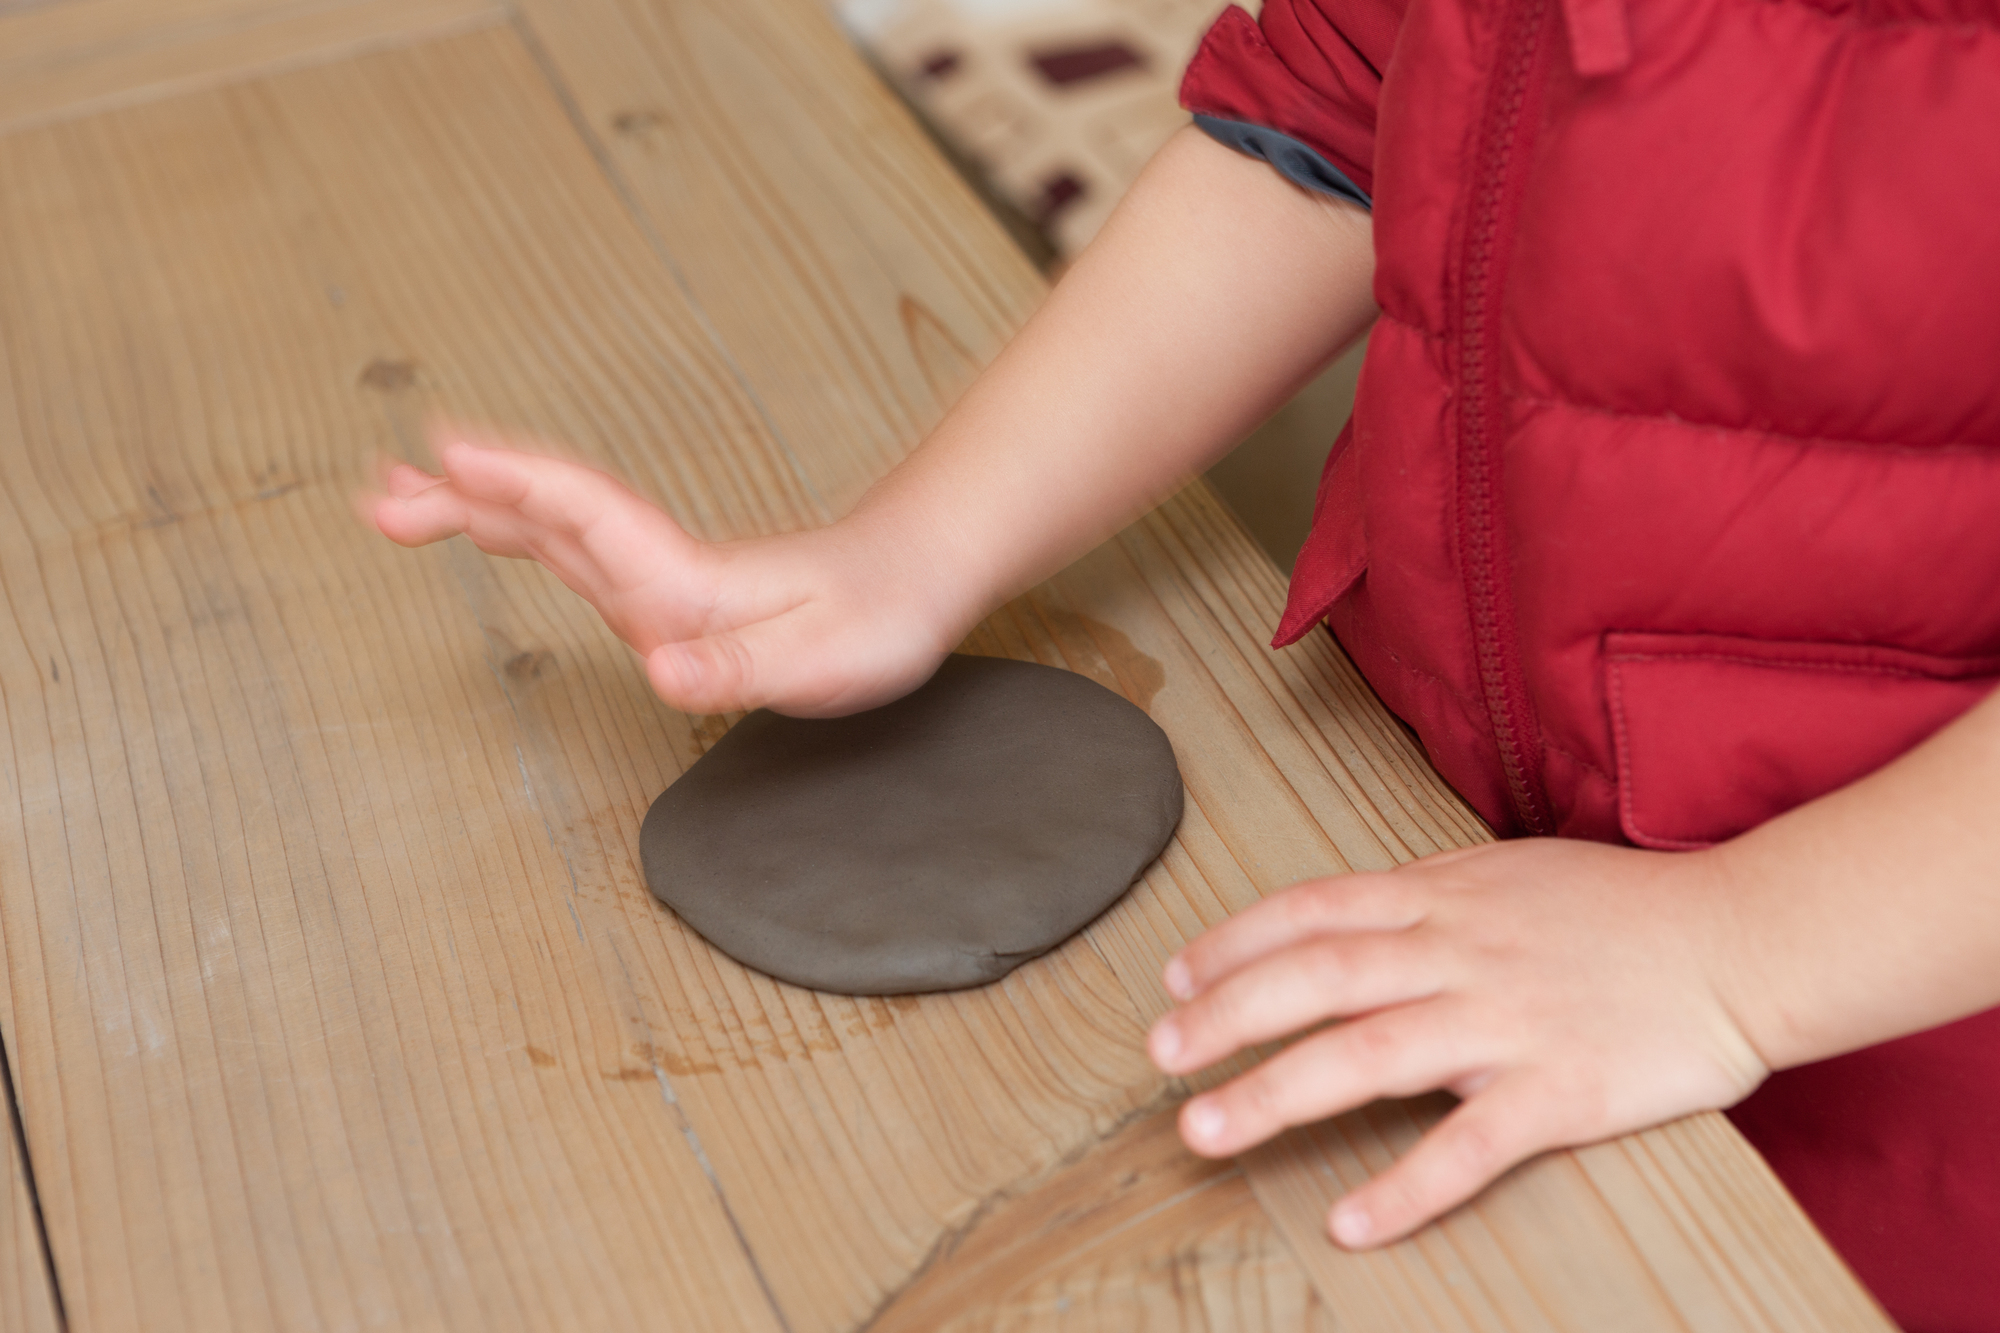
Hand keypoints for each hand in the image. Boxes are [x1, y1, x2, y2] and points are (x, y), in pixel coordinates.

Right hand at [360, 424, 967, 715]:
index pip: (587, 517)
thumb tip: (663, 671)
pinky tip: (502, 531)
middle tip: (381, 490)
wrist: (916, 582)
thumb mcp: (823, 658)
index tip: (447, 456)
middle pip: (548, 515)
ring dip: (479, 508)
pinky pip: (579, 549)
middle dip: (463, 496)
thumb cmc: (879, 617)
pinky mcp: (670, 590)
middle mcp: (662, 569)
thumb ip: (740, 666)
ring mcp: (660, 576)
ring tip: (402, 500)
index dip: (517, 486)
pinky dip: (524, 529)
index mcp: (686, 580)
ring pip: (554, 528)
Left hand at [1146, 840, 1769, 1248]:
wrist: (1741, 940)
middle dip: (1225, 1014)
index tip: (1172, 977)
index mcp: (1443, 898)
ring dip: (1275, 1092)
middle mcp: (1460, 952)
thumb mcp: (1506, 873)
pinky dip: (1406, 1185)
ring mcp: (1507, 1020)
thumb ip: (1422, 893)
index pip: (1311, 911)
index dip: (1232, 943)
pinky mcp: (1561, 1089)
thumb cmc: (1622, 909)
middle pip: (1317, 978)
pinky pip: (1470, 1145)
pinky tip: (1350, 1221)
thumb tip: (1340, 913)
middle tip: (1159, 1054)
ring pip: (1369, 1053)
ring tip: (1206, 1128)